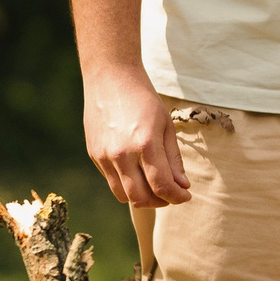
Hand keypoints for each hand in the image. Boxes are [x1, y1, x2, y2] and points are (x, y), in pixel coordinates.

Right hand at [83, 63, 191, 207]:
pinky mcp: (93, 155)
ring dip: (142, 198)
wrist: (111, 78)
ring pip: (123, 195)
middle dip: (160, 202)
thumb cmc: (144, 98)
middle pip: (140, 198)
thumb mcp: (166, 126)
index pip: (161, 185)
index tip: (186, 196)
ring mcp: (104, 156)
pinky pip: (111, 181)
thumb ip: (173, 159)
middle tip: (171, 195)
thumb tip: (182, 186)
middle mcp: (121, 154)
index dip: (176, 197)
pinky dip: (127, 185)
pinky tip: (138, 174)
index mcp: (145, 144)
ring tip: (155, 188)